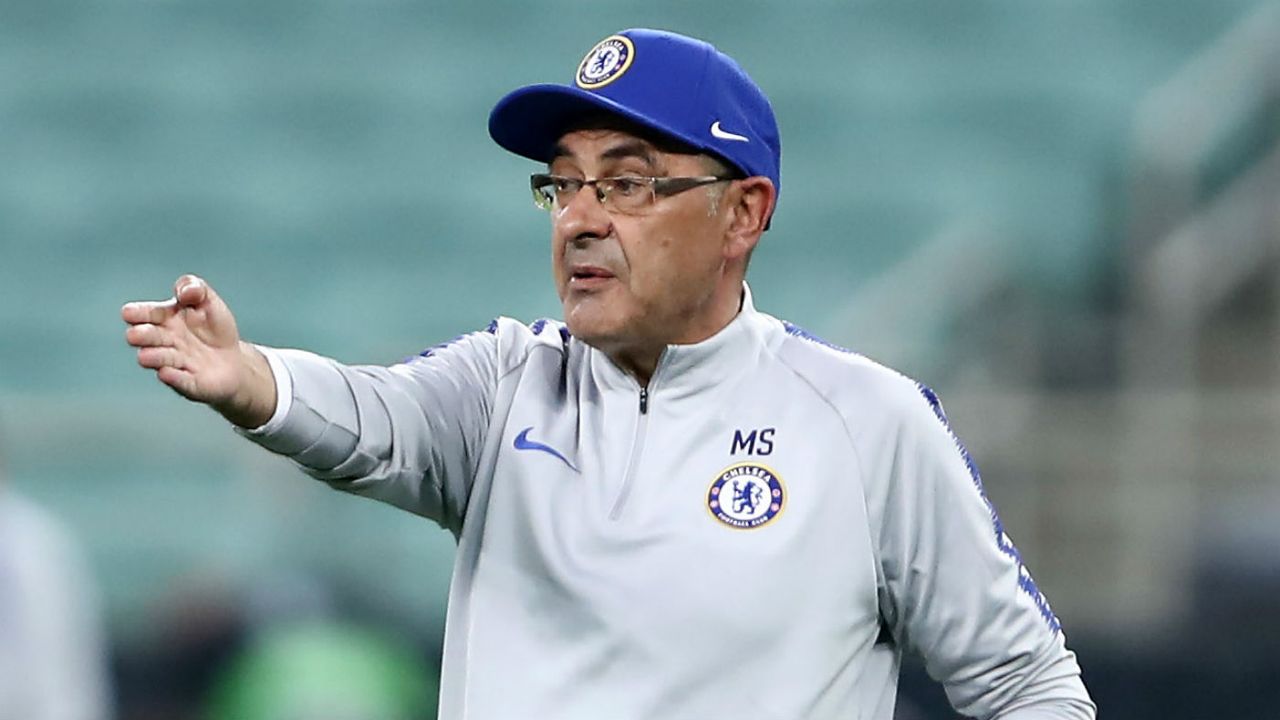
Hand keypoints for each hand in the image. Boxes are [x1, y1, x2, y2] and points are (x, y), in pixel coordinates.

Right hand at [122, 275, 276, 427]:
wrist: (234, 362)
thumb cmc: (214, 330)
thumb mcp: (208, 301)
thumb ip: (195, 288)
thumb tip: (185, 292)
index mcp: (165, 319)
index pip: (146, 314)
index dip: (137, 313)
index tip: (129, 312)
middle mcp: (165, 342)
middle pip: (148, 338)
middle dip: (142, 336)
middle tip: (136, 334)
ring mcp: (176, 363)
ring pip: (159, 360)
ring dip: (153, 357)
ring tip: (146, 356)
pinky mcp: (190, 383)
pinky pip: (180, 381)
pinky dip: (173, 378)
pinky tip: (166, 373)